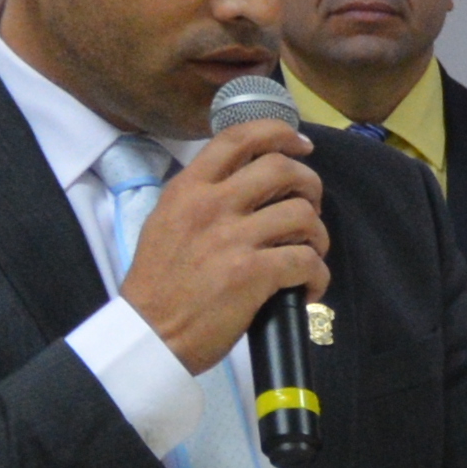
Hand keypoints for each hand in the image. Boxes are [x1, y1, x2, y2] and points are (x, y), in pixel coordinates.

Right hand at [121, 117, 326, 372]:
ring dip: (317, 236)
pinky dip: (318, 276)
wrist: (149, 333)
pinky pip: (307, 260)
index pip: (238, 138)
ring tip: (308, 254)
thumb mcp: (166, 222)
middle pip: (282, 169)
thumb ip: (202, 197)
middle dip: (310, 185)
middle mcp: (210, 205)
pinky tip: (307, 288)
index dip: (279, 134)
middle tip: (310, 208)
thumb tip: (249, 184)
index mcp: (187, 189)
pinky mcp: (252, 273)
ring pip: (302, 214)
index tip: (301, 146)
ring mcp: (232, 238)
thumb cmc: (159, 285)